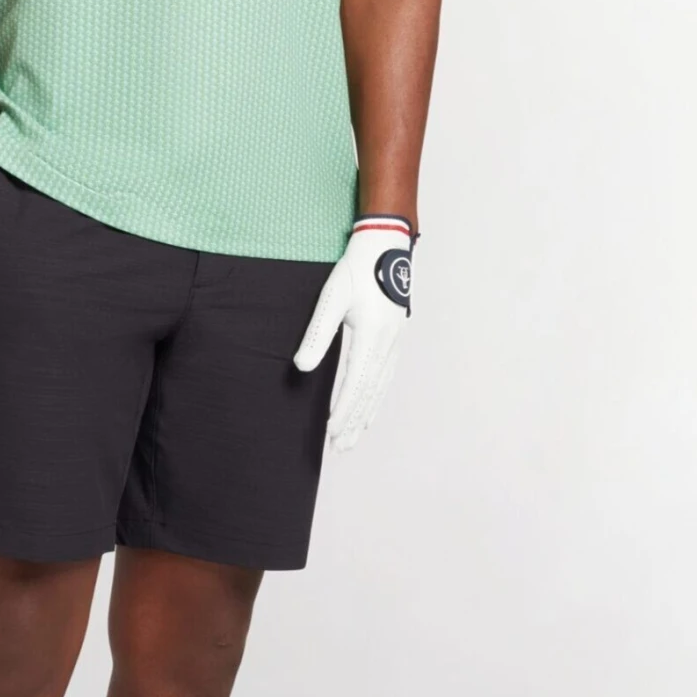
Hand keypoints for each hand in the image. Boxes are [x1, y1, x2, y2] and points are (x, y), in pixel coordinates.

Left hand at [293, 217, 414, 450]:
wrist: (385, 247)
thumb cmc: (355, 270)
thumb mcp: (331, 299)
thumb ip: (317, 334)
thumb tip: (301, 367)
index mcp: (373, 336)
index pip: (355, 383)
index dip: (343, 410)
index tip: (331, 431)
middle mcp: (388, 344)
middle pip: (370, 393)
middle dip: (354, 422)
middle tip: (341, 448)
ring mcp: (395, 343)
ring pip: (380, 389)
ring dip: (365, 415)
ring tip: (354, 439)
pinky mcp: (395, 339)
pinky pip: (386, 378)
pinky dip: (377, 399)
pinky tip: (370, 410)